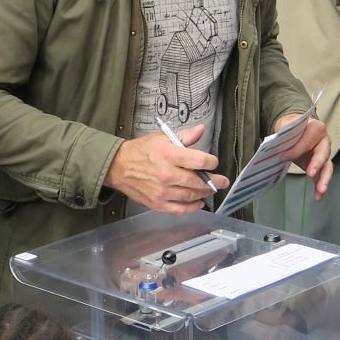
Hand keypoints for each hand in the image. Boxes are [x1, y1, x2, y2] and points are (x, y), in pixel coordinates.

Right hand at [106, 123, 226, 212]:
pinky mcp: (157, 203)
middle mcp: (167, 175)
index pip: (200, 161)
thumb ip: (184, 136)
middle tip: (222, 181)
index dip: (211, 162)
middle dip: (214, 181)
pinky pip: (179, 209)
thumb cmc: (140, 151)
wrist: (118, 167)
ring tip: (209, 190)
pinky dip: (192, 208)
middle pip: (198, 181)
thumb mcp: (162, 137)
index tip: (214, 163)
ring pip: (191, 195)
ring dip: (204, 194)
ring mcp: (162, 191)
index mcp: (170, 155)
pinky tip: (198, 203)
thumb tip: (201, 130)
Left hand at [273, 113, 333, 200]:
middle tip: (310, 173)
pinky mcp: (320, 166)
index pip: (308, 140)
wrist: (293, 131)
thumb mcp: (285, 126)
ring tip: (321, 190)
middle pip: (323, 153)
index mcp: (316, 128)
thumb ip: (284, 135)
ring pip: (327, 167)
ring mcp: (323, 155)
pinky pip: (322, 177)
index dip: (297, 149)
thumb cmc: (291, 127)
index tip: (284, 156)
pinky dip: (320, 187)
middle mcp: (324, 141)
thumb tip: (281, 149)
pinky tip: (318, 196)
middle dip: (317, 164)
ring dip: (324, 179)